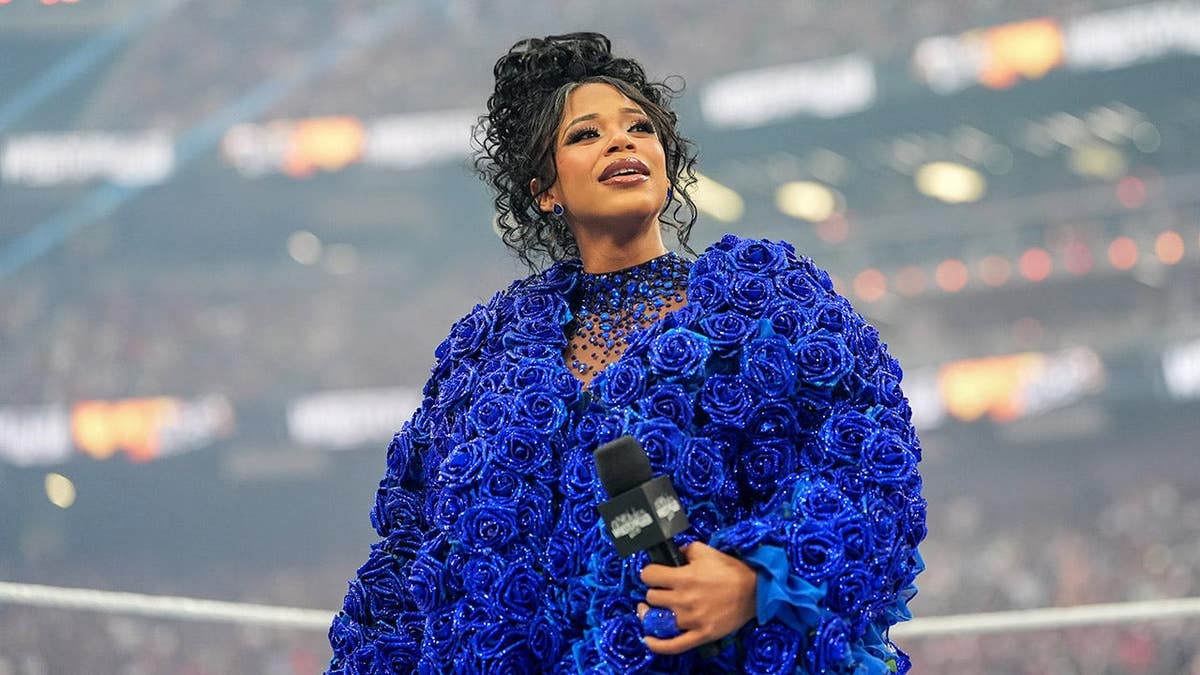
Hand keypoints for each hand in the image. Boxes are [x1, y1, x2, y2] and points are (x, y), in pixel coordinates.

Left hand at [637, 541, 756, 654]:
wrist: (755, 591)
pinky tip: (649, 638)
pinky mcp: (700, 635)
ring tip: (655, 610)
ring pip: (657, 620)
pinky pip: (673, 645)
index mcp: (683, 577)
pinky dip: (657, 644)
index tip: (655, 574)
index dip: (650, 573)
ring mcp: (691, 620)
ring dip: (654, 614)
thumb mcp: (706, 552)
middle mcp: (683, 599)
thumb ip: (685, 550)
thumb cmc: (731, 570)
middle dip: (654, 592)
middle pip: (651, 597)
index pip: (649, 575)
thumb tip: (674, 553)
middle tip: (663, 591)